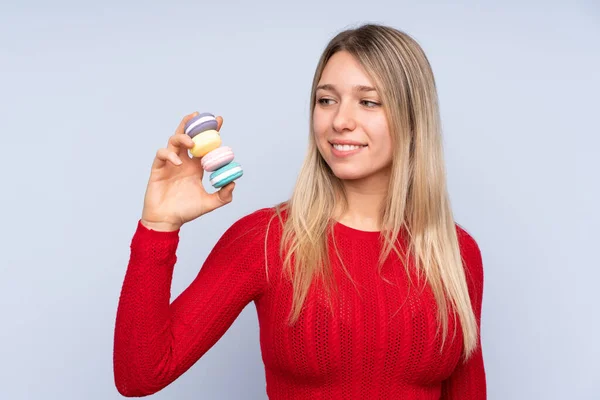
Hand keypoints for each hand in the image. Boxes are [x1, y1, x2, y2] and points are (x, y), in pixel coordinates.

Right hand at [140, 112, 235, 230]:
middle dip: (193, 124)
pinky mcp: (158, 168)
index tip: (219, 120)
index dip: (211, 131)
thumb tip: (233, 183)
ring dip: (183, 137)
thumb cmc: (186, 212)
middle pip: (187, 135)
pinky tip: (178, 163)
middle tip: (202, 116)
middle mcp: (183, 161)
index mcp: (195, 167)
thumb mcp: (209, 204)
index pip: (204, 145)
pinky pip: (162, 154)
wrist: (166, 221)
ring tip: (192, 143)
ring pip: (173, 140)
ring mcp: (170, 163)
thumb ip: (223, 196)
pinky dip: (170, 154)